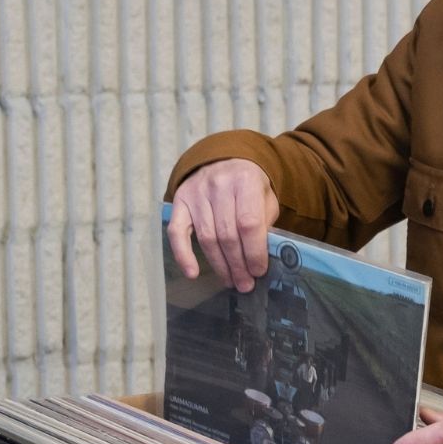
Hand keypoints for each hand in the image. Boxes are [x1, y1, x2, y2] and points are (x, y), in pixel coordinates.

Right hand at [166, 159, 280, 291]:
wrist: (224, 160)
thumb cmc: (249, 185)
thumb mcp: (265, 197)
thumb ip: (265, 223)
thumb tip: (261, 258)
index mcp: (245, 180)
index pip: (249, 224)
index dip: (254, 252)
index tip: (259, 270)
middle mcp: (219, 184)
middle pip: (227, 234)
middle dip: (238, 264)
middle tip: (245, 283)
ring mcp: (196, 192)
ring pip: (207, 237)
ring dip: (219, 265)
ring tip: (230, 281)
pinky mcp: (179, 201)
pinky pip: (177, 232)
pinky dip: (183, 255)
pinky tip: (193, 273)